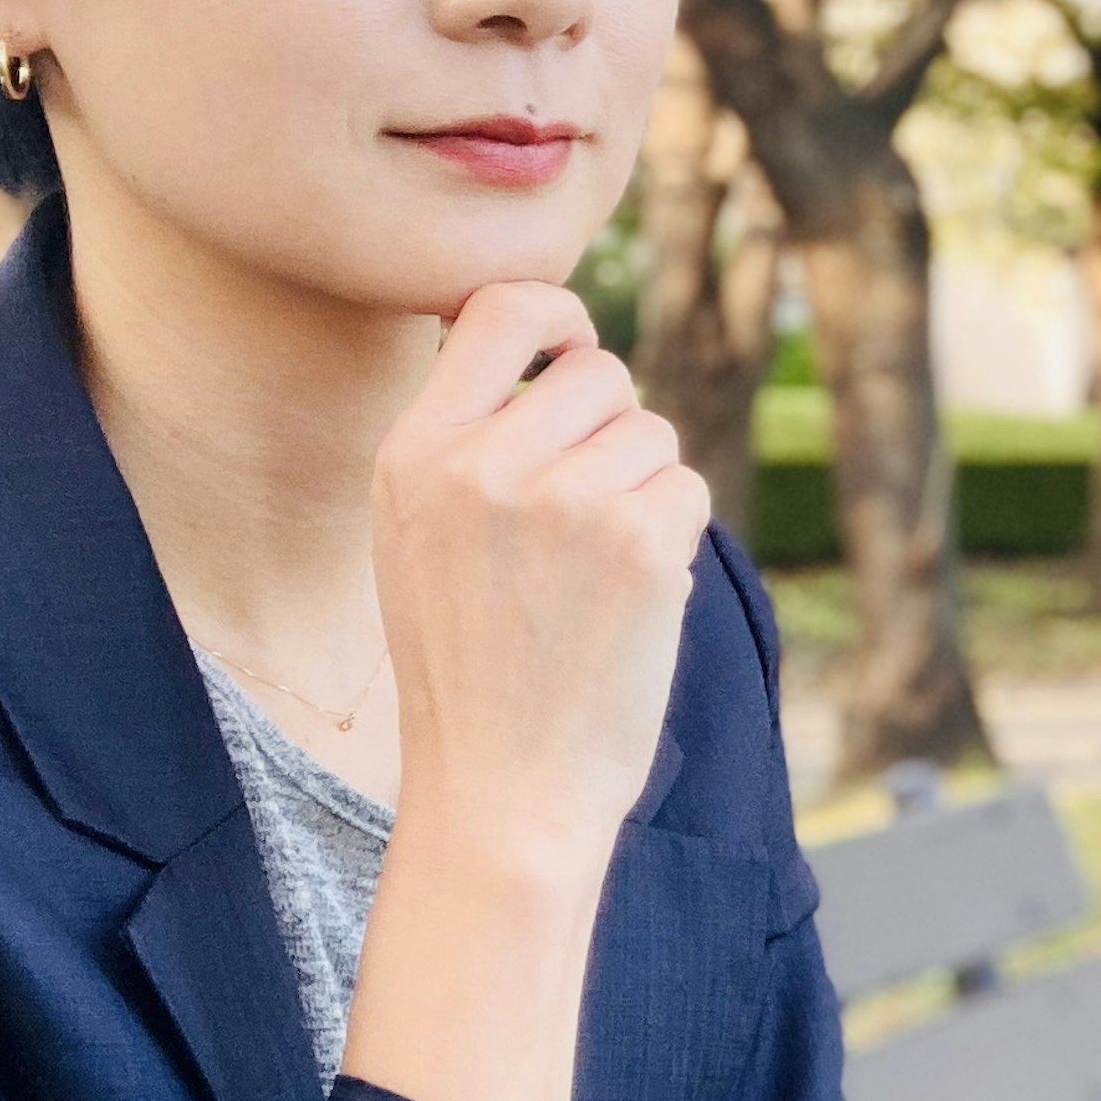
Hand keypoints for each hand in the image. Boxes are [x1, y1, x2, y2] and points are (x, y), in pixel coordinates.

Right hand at [370, 280, 709, 869]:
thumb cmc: (467, 671)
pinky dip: (672, 537)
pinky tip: (628, 599)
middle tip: (586, 513)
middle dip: (612, 429)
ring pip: (651, 435)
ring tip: (593, 575)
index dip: (557, 312)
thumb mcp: (419, 539)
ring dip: (644, 491)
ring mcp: (563, 500)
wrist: (501, 791)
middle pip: (599, 372)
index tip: (573, 342)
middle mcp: (481, 464)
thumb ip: (468, 442)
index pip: (499, 310)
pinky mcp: (637, 542)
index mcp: (414, 455)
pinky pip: (686, 488)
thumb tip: (558, 349)